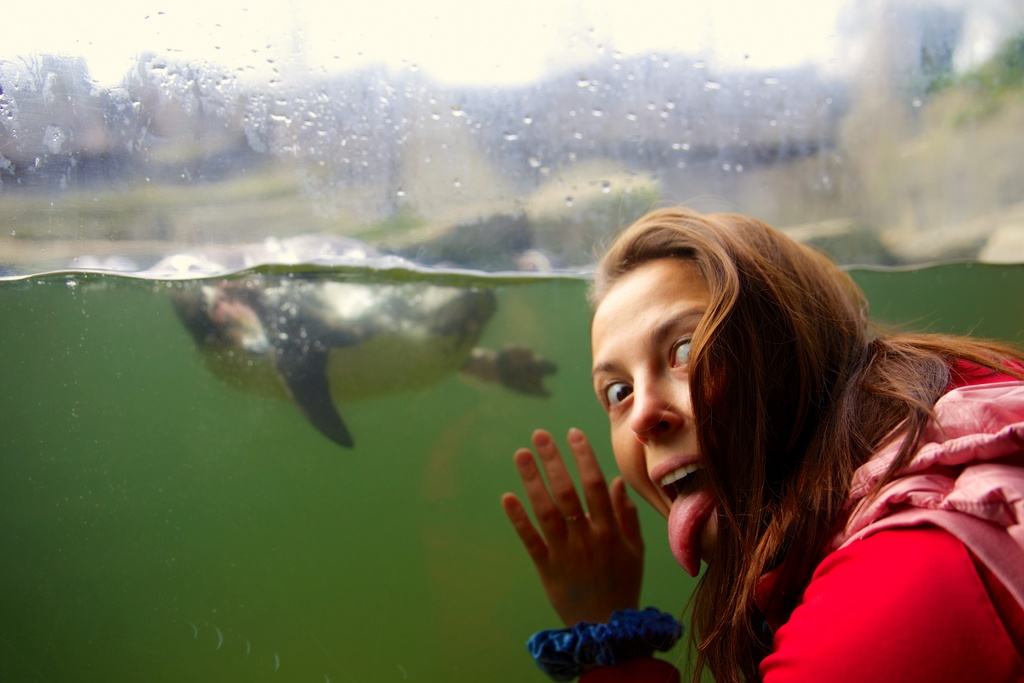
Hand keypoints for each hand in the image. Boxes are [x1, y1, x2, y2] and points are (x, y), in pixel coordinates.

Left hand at [501, 427, 644, 625]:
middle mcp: (586, 538)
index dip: (583, 457)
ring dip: (532, 481)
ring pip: (546, 511)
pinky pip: (531, 540)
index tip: (572, 433)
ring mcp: (565, 553)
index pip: (594, 485)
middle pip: (567, 492)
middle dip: (553, 460)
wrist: (607, 630)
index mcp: (609, 531)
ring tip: (521, 454)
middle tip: (539, 435)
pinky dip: (519, 519)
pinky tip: (508, 497)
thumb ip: (626, 515)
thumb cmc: (624, 585)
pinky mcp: (547, 569)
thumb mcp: (636, 551)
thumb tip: (615, 481)